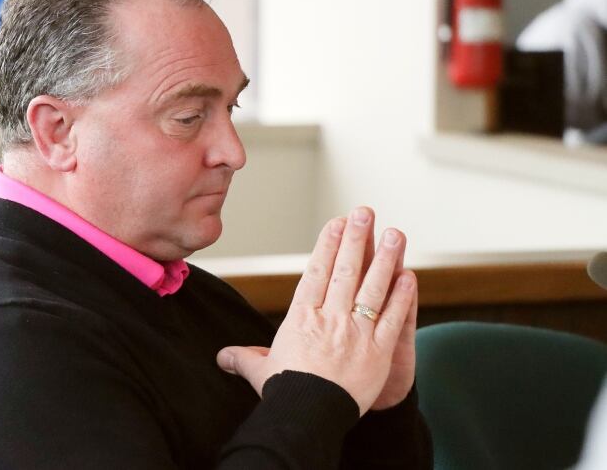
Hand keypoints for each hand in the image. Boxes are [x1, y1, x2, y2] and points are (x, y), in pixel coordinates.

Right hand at [216, 209, 416, 414]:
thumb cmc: (285, 393)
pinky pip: (392, 317)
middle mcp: (330, 318)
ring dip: (385, 258)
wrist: (308, 418)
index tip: (337, 222)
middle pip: (346, 270)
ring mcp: (356, 332)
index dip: (328, 244)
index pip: (317, 271)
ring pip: (373, 287)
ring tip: (394, 233)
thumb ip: (245, 357)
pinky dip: (402, 296)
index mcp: (302, 317)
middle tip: (365, 212)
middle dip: (356, 238)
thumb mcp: (261, 370)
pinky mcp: (378, 350)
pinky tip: (408, 275)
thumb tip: (222, 357)